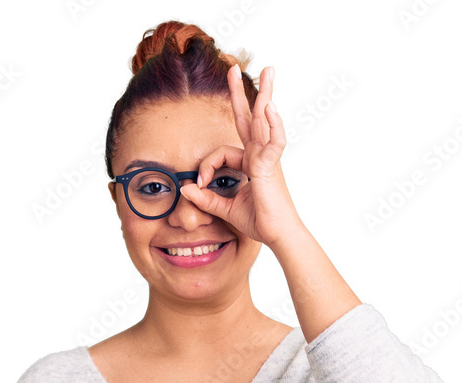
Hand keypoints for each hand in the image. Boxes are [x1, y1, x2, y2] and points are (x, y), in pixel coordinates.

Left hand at [178, 65, 303, 249]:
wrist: (277, 235)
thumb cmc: (259, 222)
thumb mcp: (225, 208)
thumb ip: (205, 198)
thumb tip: (184, 189)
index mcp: (250, 163)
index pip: (222, 153)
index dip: (205, 166)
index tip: (198, 185)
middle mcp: (259, 156)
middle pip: (251, 118)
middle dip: (243, 93)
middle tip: (235, 68)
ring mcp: (267, 158)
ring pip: (264, 121)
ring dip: (265, 94)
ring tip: (269, 71)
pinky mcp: (271, 167)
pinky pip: (273, 141)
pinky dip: (273, 124)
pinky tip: (269, 107)